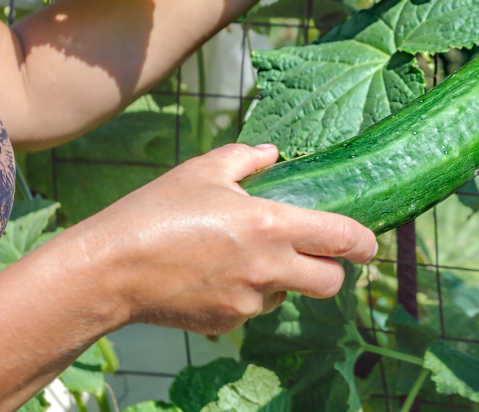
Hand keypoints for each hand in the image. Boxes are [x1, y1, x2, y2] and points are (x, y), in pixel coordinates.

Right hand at [38, 143, 376, 334]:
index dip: (364, 244)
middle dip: (332, 271)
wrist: (109, 270)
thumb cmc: (155, 212)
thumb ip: (246, 160)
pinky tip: (212, 276)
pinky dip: (245, 295)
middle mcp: (270, 268)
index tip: (369, 244)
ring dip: (280, 280)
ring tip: (238, 257)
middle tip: (316, 256)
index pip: (341, 239)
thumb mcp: (202, 171)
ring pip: (287, 295)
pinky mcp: (228, 324)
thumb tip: (272, 154)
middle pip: (330, 283)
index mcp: (273, 225)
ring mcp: (250, 301)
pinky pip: (252, 309)